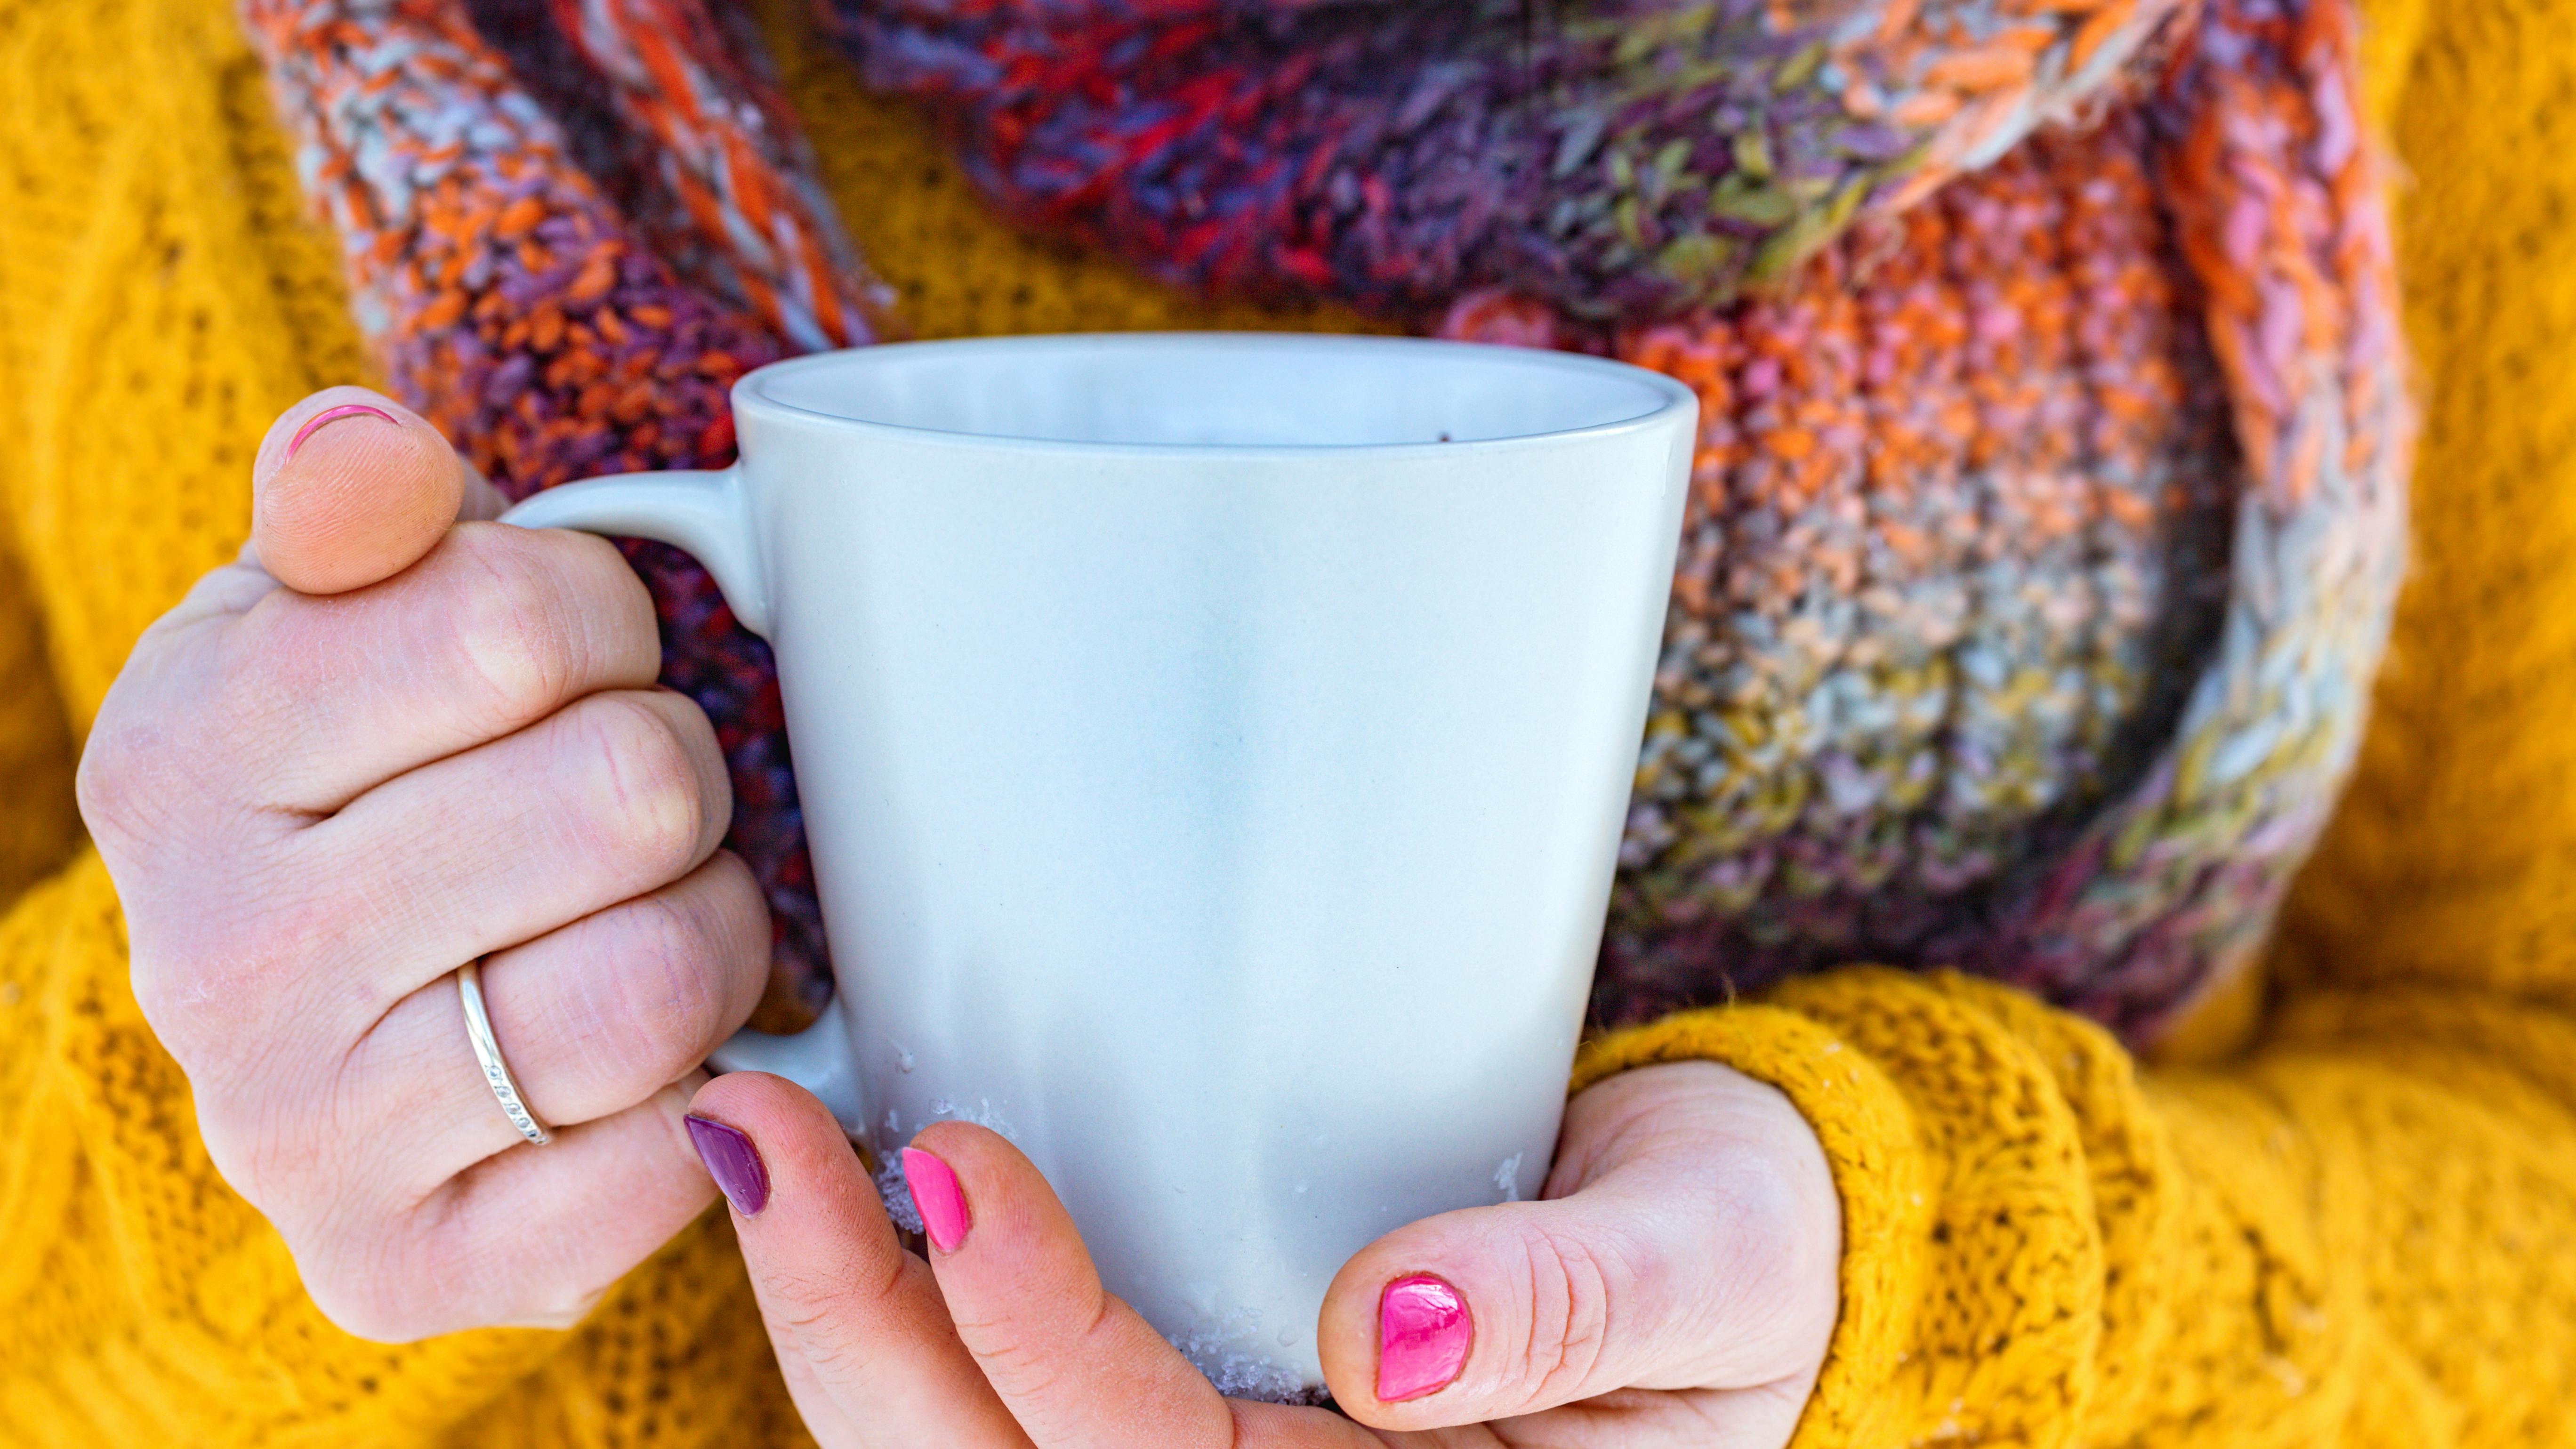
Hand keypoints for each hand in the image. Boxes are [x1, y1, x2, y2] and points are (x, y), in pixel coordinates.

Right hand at [79, 388, 768, 1337]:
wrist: (317, 1010)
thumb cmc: (362, 771)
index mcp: (182, 757)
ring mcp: (305, 1137)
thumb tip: (368, 454)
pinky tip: (638, 1050)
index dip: (604, 626)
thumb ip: (357, 499)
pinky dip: (707, 1087)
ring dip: (710, 929)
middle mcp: (218, 962)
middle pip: (628, 794)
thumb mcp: (332, 604)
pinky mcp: (411, 1268)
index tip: (563, 667)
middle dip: (668, 778)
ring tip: (639, 913)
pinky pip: (669, 1152)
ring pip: (666, 977)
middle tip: (614, 806)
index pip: (528, 622)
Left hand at [687, 1058, 1837, 1446]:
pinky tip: (843, 1185)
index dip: (1040, 1339)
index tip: (954, 1164)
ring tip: (753, 1145)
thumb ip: (1568, 1310)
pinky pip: (1014, 1389)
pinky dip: (908, 1301)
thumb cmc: (1744, 1257)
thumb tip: (1381, 1329)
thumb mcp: (1714, 1266)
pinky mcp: (1202, 1389)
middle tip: (758, 1139)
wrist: (1736, 1242)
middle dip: (867, 1334)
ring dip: (850, 1314)